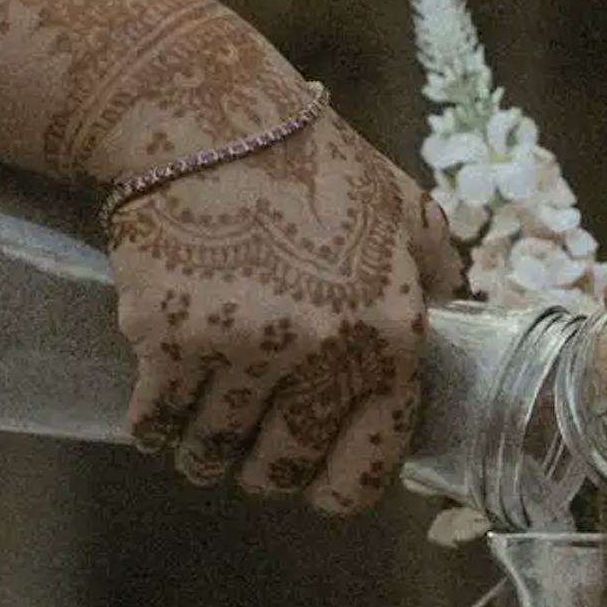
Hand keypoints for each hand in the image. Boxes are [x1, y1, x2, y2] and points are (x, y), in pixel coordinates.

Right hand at [106, 76, 464, 513]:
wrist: (204, 120)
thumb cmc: (308, 163)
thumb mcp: (401, 207)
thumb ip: (436, 269)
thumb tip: (455, 316)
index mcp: (391, 333)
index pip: (367, 465)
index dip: (334, 486)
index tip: (312, 482)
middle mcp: (324, 350)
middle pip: (280, 467)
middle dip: (259, 469)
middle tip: (246, 450)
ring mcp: (243, 347)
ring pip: (211, 452)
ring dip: (201, 451)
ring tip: (197, 431)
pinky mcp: (170, 337)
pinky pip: (154, 422)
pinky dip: (151, 424)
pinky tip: (157, 404)